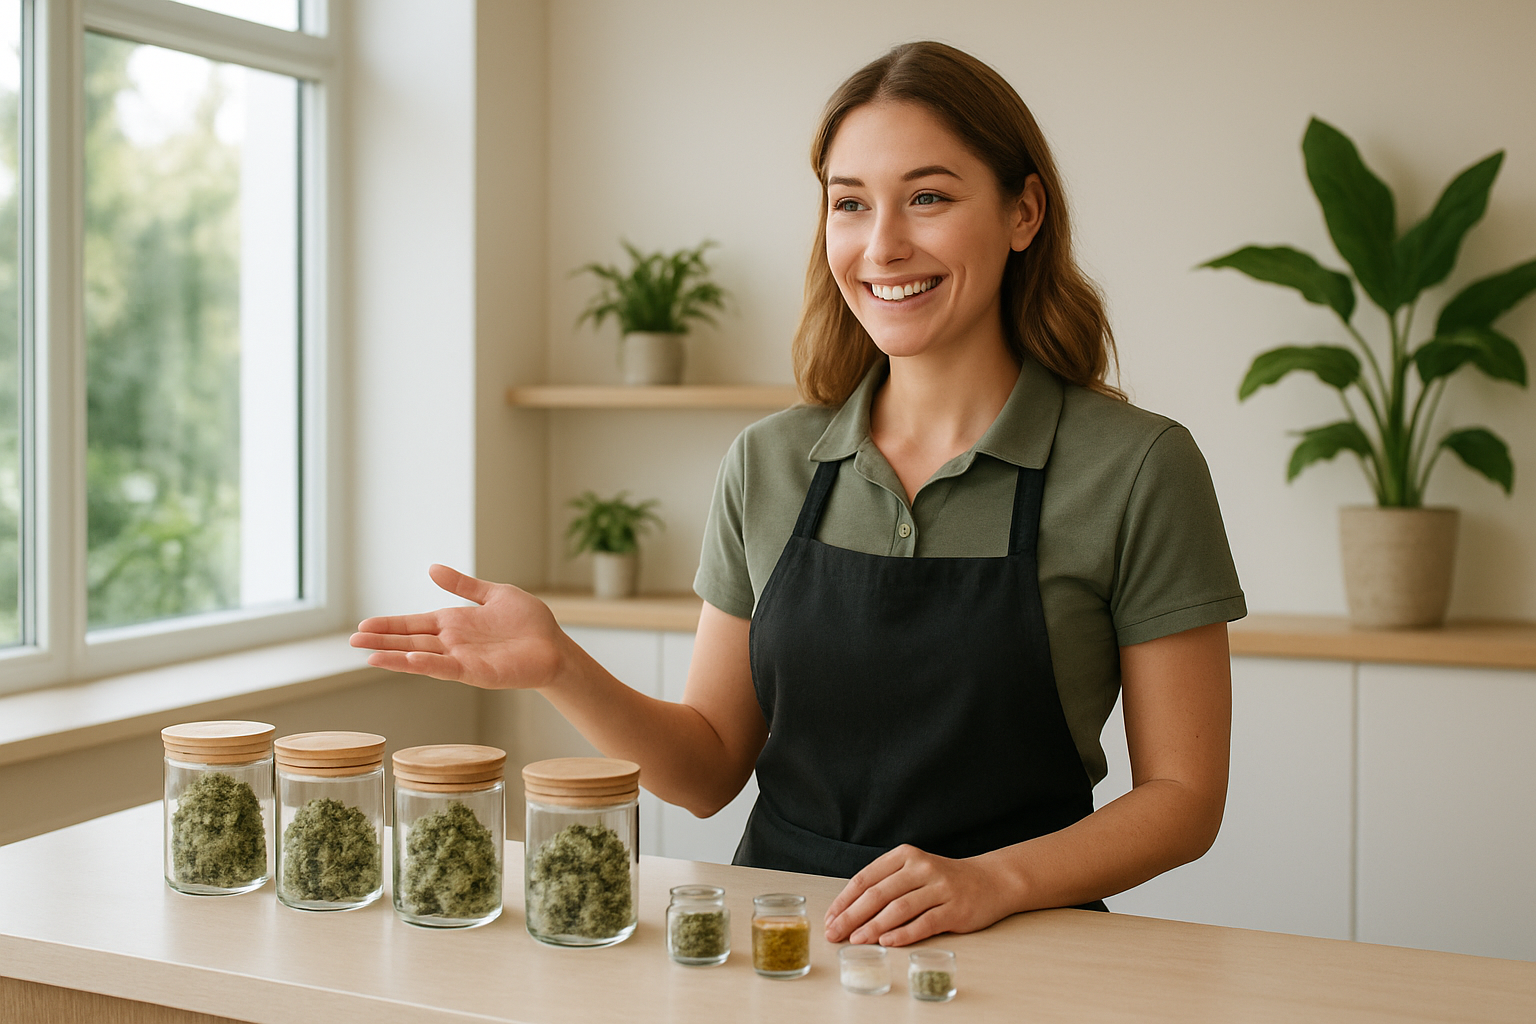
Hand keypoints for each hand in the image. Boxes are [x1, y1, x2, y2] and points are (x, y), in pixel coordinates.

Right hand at [349, 564, 566, 689]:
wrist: (555, 646)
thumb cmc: (529, 623)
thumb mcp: (494, 594)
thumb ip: (463, 585)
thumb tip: (432, 568)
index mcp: (454, 623)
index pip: (414, 623)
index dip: (390, 624)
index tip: (363, 626)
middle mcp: (452, 642)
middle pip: (409, 640)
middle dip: (382, 641)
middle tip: (352, 641)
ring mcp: (462, 659)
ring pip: (421, 657)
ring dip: (395, 656)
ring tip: (369, 655)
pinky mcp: (477, 672)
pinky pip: (447, 668)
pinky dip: (426, 664)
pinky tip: (407, 659)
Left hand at [823, 845, 1016, 946]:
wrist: (990, 881)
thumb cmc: (943, 880)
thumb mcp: (913, 871)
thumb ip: (886, 885)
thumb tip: (848, 912)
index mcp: (905, 856)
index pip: (866, 878)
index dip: (845, 900)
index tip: (829, 918)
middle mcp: (921, 868)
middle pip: (878, 894)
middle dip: (851, 916)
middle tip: (833, 934)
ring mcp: (940, 888)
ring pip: (899, 909)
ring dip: (873, 927)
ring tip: (855, 941)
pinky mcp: (955, 909)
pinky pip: (924, 923)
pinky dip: (903, 933)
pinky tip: (887, 942)